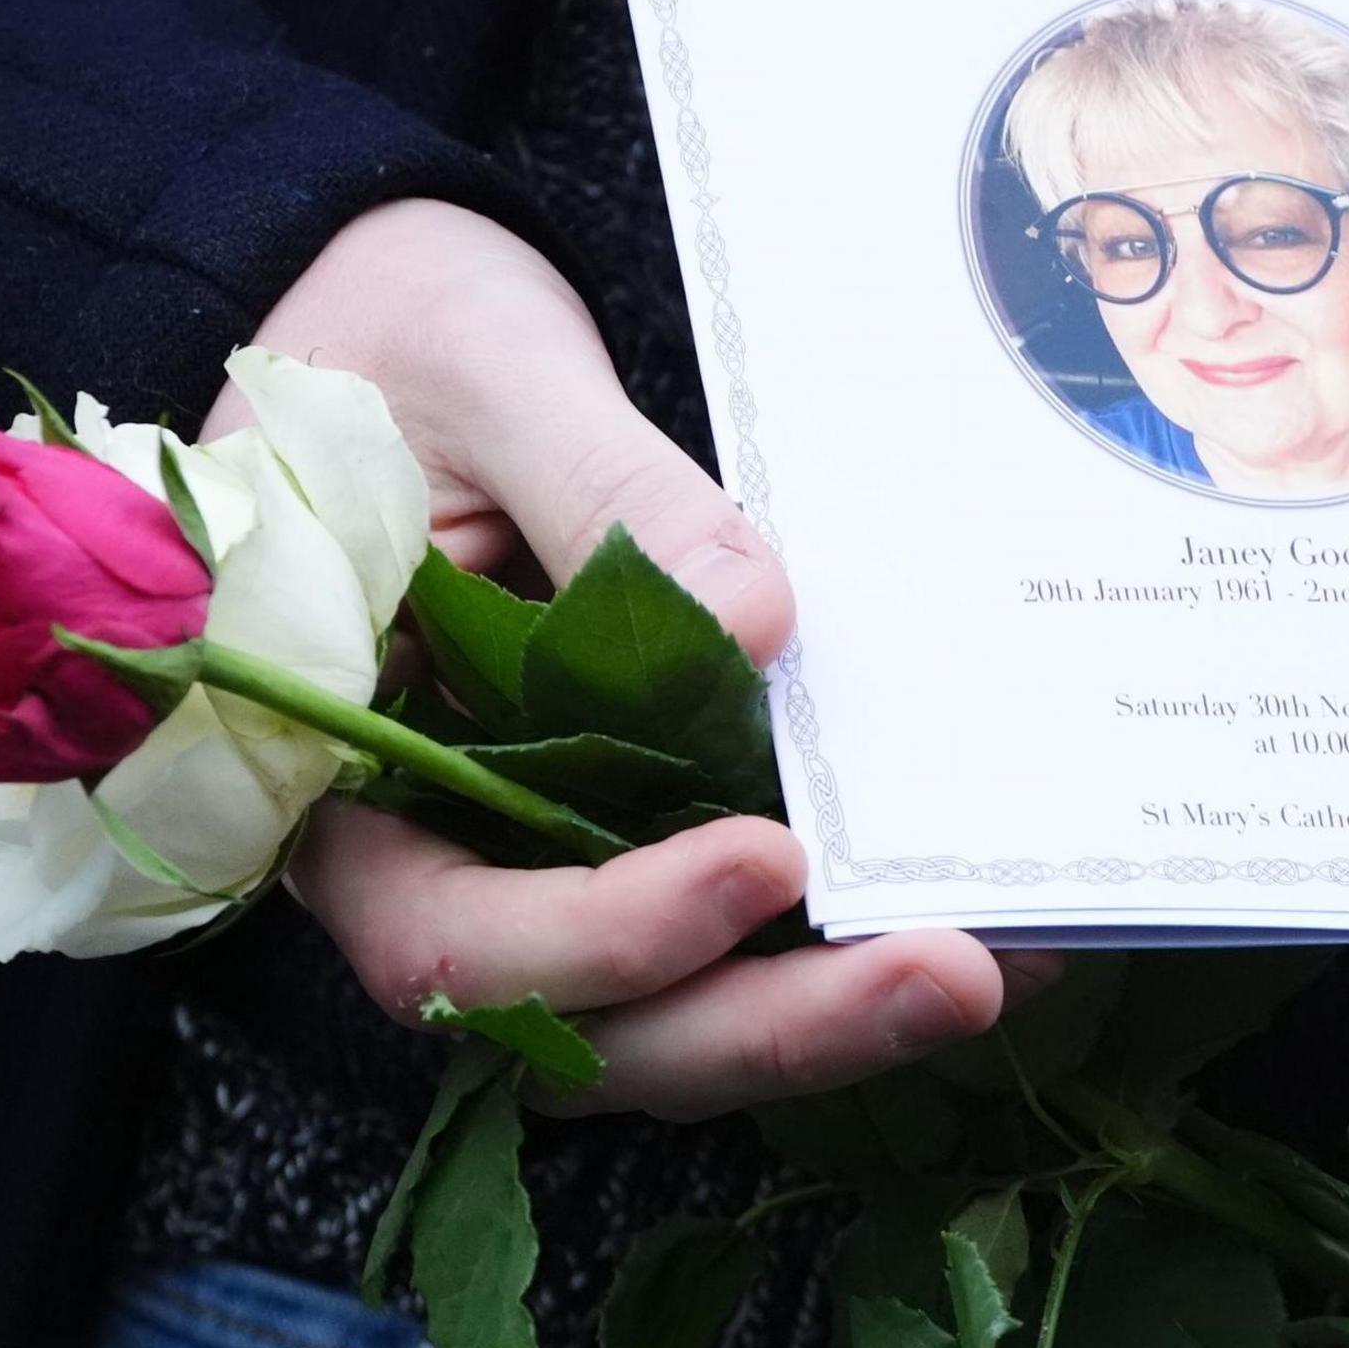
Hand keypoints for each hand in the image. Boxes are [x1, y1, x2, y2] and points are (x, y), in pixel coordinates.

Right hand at [216, 199, 1037, 1117]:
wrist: (408, 317)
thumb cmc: (399, 336)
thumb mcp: (485, 370)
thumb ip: (601, 486)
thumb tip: (758, 623)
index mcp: (341, 776)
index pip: (448, 938)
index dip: (607, 938)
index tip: (761, 861)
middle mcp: (438, 858)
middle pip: (584, 1030)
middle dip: (767, 1024)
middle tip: (947, 972)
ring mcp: (546, 859)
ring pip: (674, 1015)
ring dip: (830, 1012)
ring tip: (1007, 958)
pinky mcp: (646, 831)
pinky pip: (742, 935)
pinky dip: (854, 945)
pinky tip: (1003, 917)